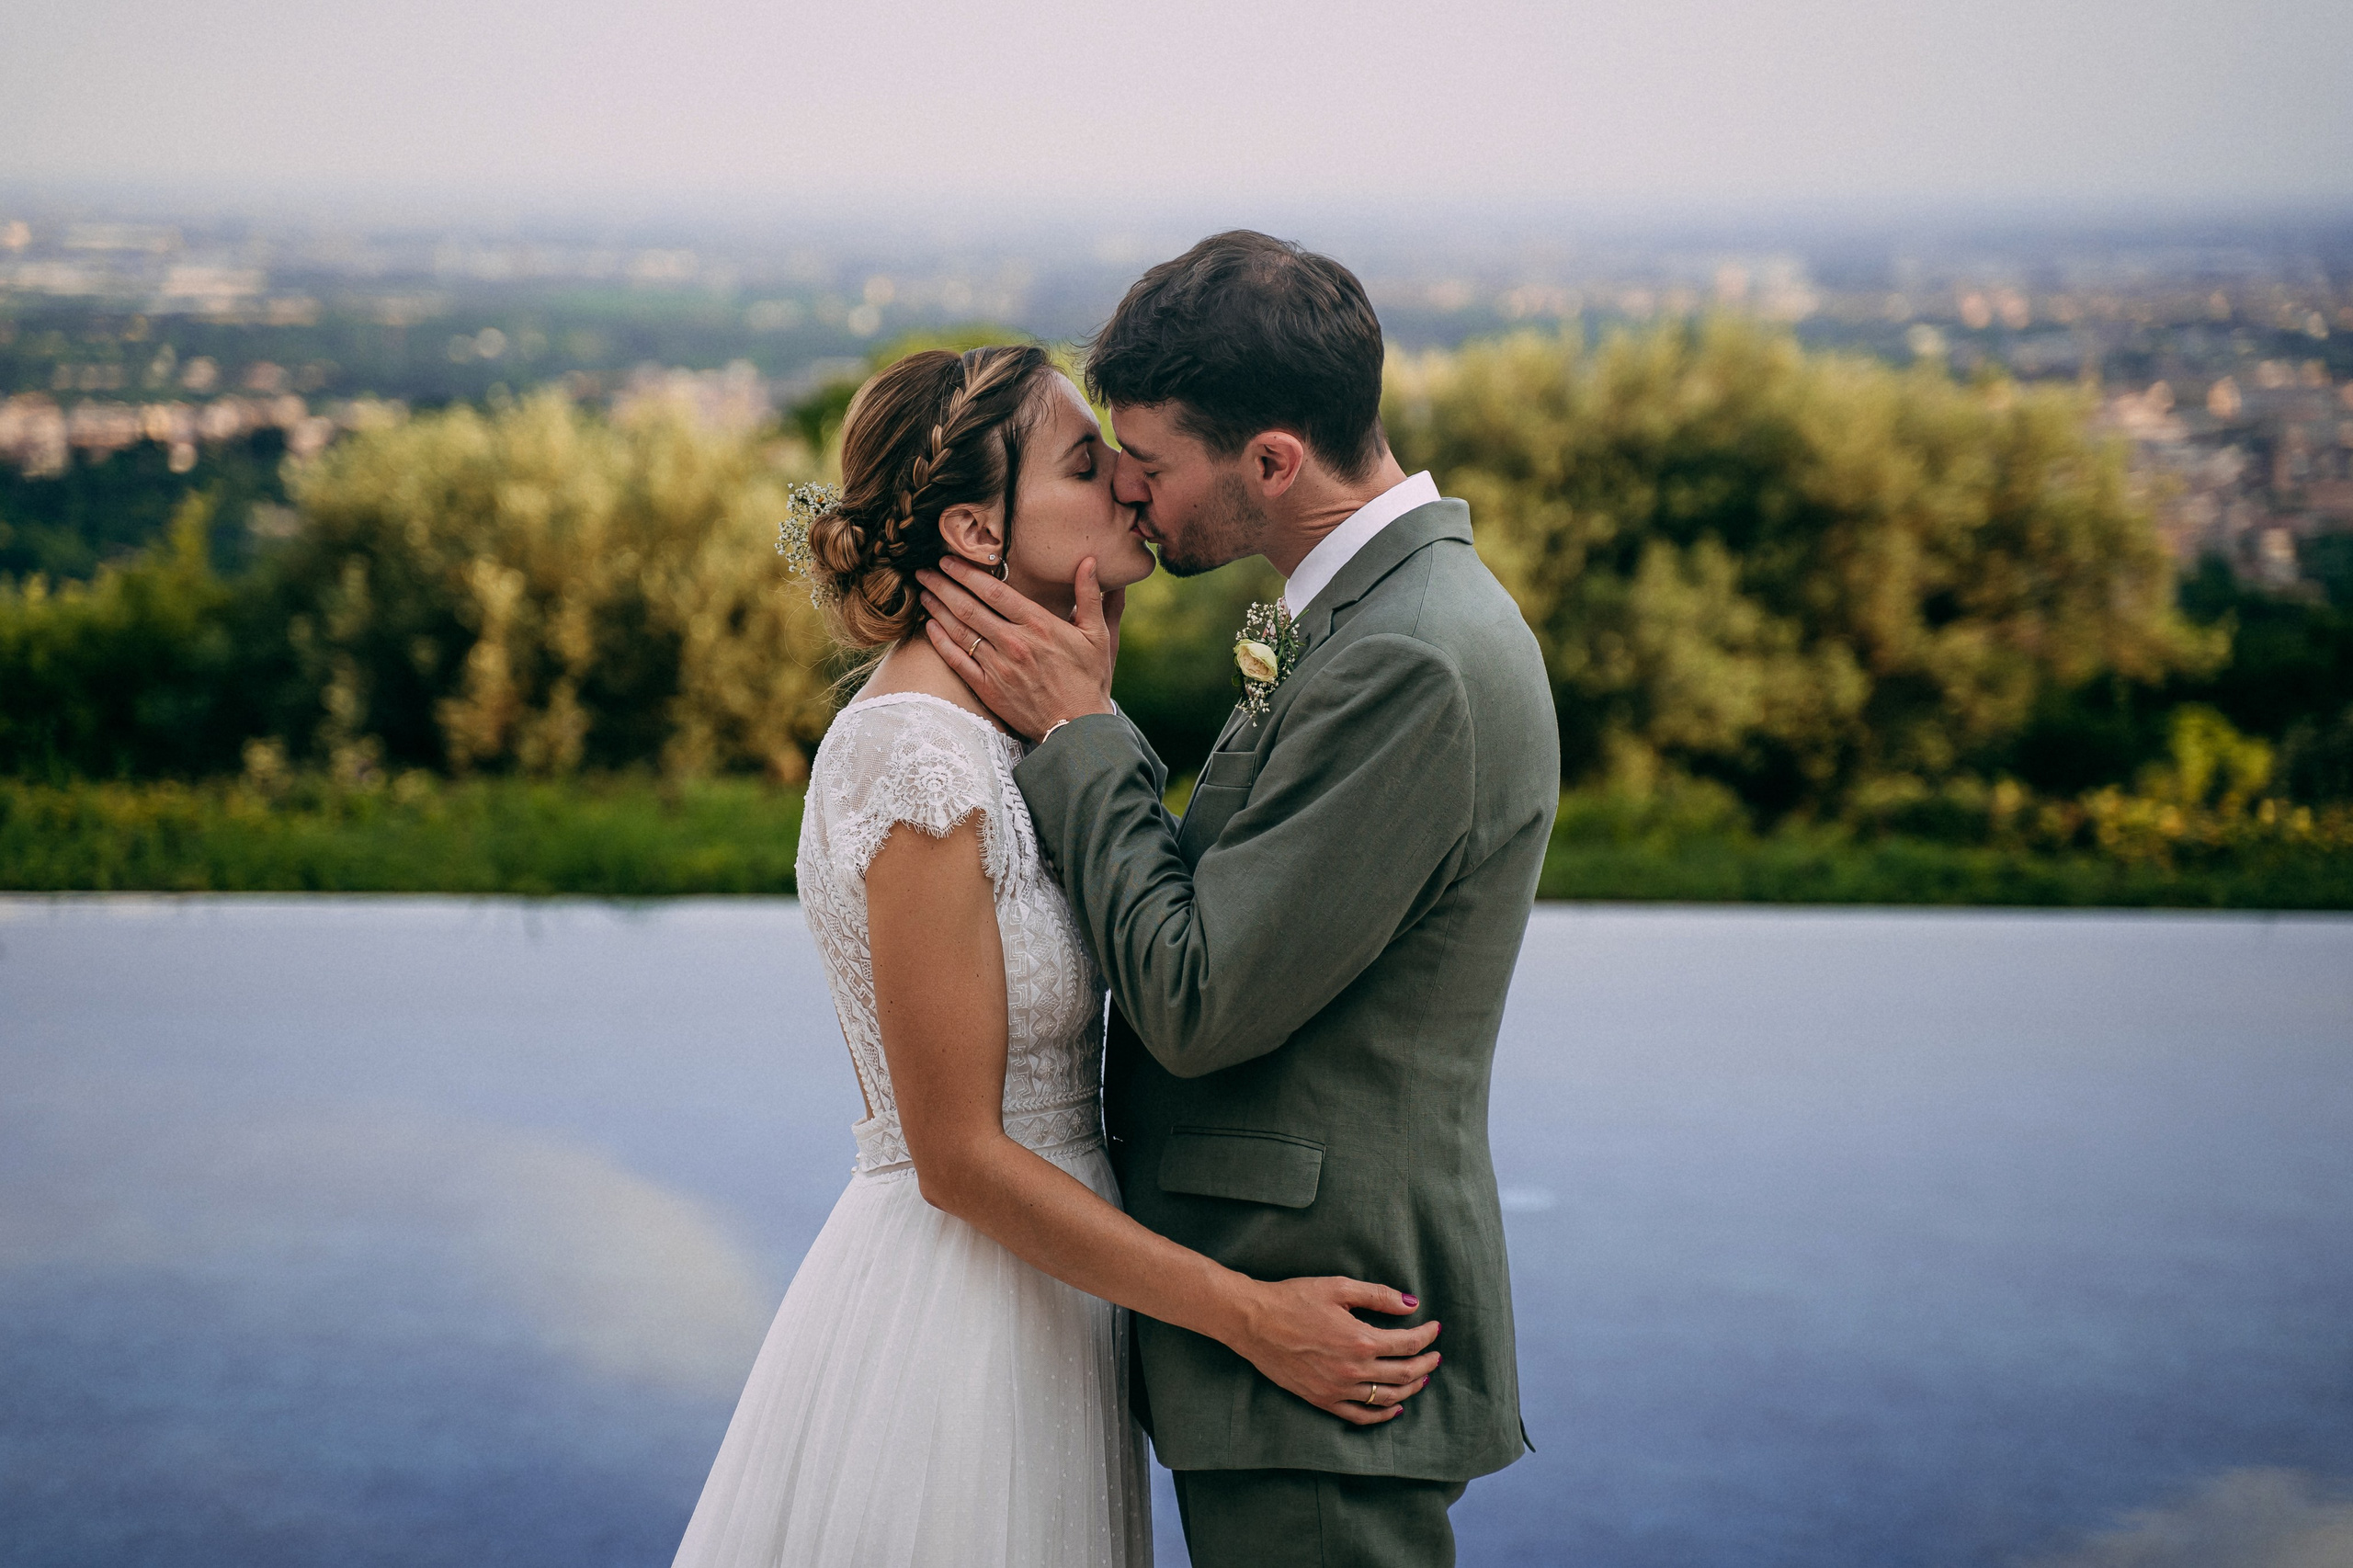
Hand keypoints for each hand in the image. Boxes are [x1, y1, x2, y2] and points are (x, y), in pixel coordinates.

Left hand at [919, 558, 1116, 742]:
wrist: (1079, 728)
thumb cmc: (1090, 680)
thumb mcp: (1098, 635)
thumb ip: (1091, 596)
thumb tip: (1089, 561)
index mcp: (1038, 625)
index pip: (993, 590)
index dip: (966, 572)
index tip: (948, 559)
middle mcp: (1014, 643)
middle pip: (969, 607)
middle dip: (943, 585)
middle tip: (924, 570)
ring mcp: (998, 667)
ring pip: (960, 631)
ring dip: (937, 609)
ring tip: (923, 592)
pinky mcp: (989, 689)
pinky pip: (958, 661)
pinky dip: (941, 642)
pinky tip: (930, 627)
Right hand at [1226, 1277, 1441, 1426]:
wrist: (1254, 1321)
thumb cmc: (1294, 1299)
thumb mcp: (1338, 1288)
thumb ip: (1378, 1296)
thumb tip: (1410, 1304)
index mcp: (1360, 1340)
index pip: (1407, 1343)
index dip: (1426, 1336)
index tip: (1434, 1328)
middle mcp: (1353, 1370)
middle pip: (1403, 1373)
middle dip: (1425, 1363)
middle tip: (1436, 1355)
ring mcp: (1338, 1390)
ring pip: (1387, 1397)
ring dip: (1411, 1388)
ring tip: (1421, 1377)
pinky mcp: (1322, 1400)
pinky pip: (1360, 1416)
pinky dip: (1382, 1415)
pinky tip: (1395, 1407)